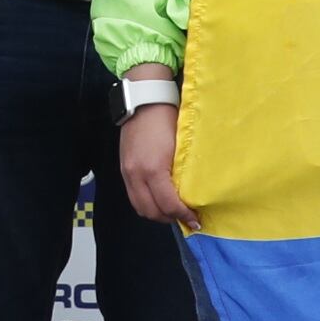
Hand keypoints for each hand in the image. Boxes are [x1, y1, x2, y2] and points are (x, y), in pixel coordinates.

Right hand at [119, 94, 198, 229]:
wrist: (145, 100)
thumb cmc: (168, 119)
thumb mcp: (180, 147)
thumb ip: (182, 173)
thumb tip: (191, 194)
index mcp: (154, 169)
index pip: (168, 204)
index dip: (183, 216)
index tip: (196, 220)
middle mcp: (137, 174)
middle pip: (151, 211)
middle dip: (170, 218)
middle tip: (186, 217)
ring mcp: (127, 172)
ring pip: (140, 207)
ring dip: (156, 213)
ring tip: (172, 210)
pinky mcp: (123, 169)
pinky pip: (133, 196)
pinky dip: (146, 202)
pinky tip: (158, 199)